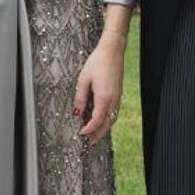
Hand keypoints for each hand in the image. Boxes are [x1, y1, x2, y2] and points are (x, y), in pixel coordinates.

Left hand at [74, 29, 126, 145]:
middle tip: (90, 143)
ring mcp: (118, 98)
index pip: (97, 121)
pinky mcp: (118, 94)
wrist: (112, 51)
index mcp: (104, 98)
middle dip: (98, 135)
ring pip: (112, 119)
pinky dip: (108, 121)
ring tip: (96, 136)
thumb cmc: (97, 62)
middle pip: (107, 124)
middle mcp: (113, 100)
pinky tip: (103, 121)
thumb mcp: (83, 79)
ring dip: (104, 129)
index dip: (89, 130)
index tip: (81, 134)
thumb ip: (80, 98)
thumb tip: (76, 113)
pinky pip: (114, 112)